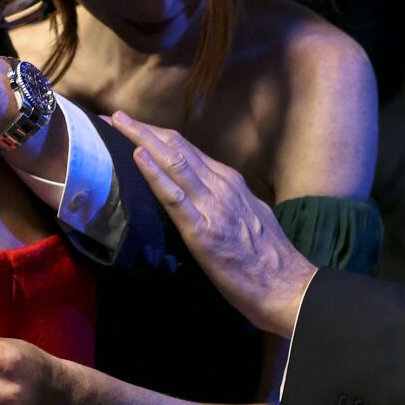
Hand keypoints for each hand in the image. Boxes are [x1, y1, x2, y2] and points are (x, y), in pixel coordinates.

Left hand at [107, 112, 315, 337]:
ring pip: (173, 162)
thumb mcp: (250, 218)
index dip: (158, 136)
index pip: (188, 151)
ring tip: (116, 124)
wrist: (289, 288)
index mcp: (230, 184)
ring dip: (141, 139)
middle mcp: (221, 187)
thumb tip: (209, 197)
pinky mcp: (204, 231)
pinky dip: (154, 174)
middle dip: (143, 130)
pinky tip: (137, 157)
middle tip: (114, 116)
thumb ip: (228, 202)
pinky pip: (174, 197)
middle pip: (176, 148)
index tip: (133, 126)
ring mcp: (213, 206)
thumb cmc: (268, 261)